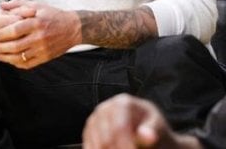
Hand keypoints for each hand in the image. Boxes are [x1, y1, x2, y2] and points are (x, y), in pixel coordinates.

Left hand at [0, 0, 79, 68]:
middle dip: (0, 47)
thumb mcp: (36, 5)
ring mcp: (43, 49)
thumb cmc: (52, 15)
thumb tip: (1, 6)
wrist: (73, 28)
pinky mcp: (45, 57)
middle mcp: (39, 37)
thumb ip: (18, 4)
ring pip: (20, 57)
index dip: (1, 34)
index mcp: (36, 22)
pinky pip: (28, 64)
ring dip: (5, 57)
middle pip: (15, 45)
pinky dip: (16, 63)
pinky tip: (8, 59)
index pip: (15, 30)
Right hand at [82, 94, 199, 148]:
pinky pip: (89, 147)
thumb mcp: (157, 126)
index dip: (126, 145)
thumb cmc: (151, 127)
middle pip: (106, 138)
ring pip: (97, 145)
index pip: (119, 127)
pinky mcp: (89, 131)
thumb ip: (153, 130)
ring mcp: (94, 119)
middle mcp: (104, 108)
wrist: (142, 127)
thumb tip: (148, 136)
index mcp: (122, 103)